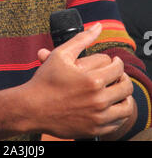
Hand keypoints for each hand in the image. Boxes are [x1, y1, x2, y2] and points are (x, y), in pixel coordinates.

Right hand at [23, 23, 133, 139]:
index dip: (116, 62)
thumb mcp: (61, 54)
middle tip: (115, 75)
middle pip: (125, 86)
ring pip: (126, 106)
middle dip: (122, 77)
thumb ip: (82, 39)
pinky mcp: (95, 130)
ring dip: (123, 96)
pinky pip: (118, 122)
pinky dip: (117, 112)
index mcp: (92, 79)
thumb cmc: (45, 80)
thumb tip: (99, 26)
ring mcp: (97, 117)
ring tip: (114, 89)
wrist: (32, 108)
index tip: (112, 62)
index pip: (117, 67)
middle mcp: (98, 99)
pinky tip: (108, 104)